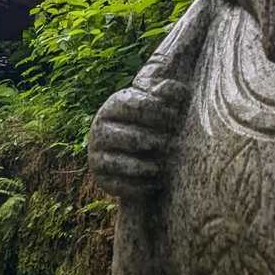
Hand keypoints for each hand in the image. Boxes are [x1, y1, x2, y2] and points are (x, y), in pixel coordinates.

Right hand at [88, 76, 189, 199]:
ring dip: (149, 166)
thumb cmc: (156, 123)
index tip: (176, 117)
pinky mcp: (101, 178)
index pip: (138, 105)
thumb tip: (165, 88)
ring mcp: (97, 154)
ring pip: (125, 164)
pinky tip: (156, 182)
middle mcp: (100, 128)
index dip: (161, 112)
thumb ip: (168, 92)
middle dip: (158, 143)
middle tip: (172, 145)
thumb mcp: (164, 104)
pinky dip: (142, 186)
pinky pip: (122, 186)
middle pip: (134, 138)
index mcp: (114, 105)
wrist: (141, 154)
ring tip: (163, 166)